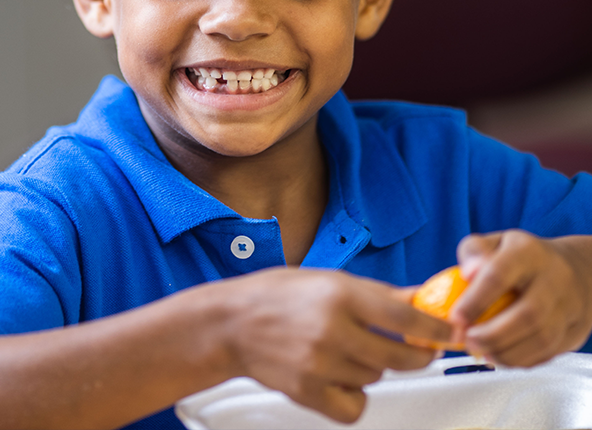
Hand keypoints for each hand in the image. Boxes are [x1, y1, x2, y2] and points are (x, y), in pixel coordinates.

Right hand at [221, 267, 451, 423]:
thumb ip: (374, 293)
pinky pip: (354, 405)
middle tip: (418, 349)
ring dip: (374, 368)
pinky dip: (355, 395)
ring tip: (349, 350)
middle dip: (417, 355)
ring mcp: (319, 363)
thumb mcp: (327, 279)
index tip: (450, 334)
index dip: (434, 328)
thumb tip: (417, 299)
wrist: (232, 323)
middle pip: (398, 356)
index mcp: (338, 294)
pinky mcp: (308, 392)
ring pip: (375, 378)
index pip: (403, 316)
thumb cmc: (277, 294)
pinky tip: (341, 376)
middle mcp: (331, 328)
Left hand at [451, 231, 591, 365]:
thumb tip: (467, 273)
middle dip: (492, 335)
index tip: (456, 319)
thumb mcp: (495, 242)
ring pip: (542, 339)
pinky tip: (500, 357)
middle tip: (468, 341)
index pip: (499, 275)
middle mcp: (553, 278)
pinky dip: (521, 360)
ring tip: (481, 351)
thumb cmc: (522, 257)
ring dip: (506, 352)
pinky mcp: (574, 331)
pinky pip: (549, 352)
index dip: (475, 300)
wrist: (575, 269)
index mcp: (527, 252)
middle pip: (527, 314)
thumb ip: (474, 252)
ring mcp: (569, 306)